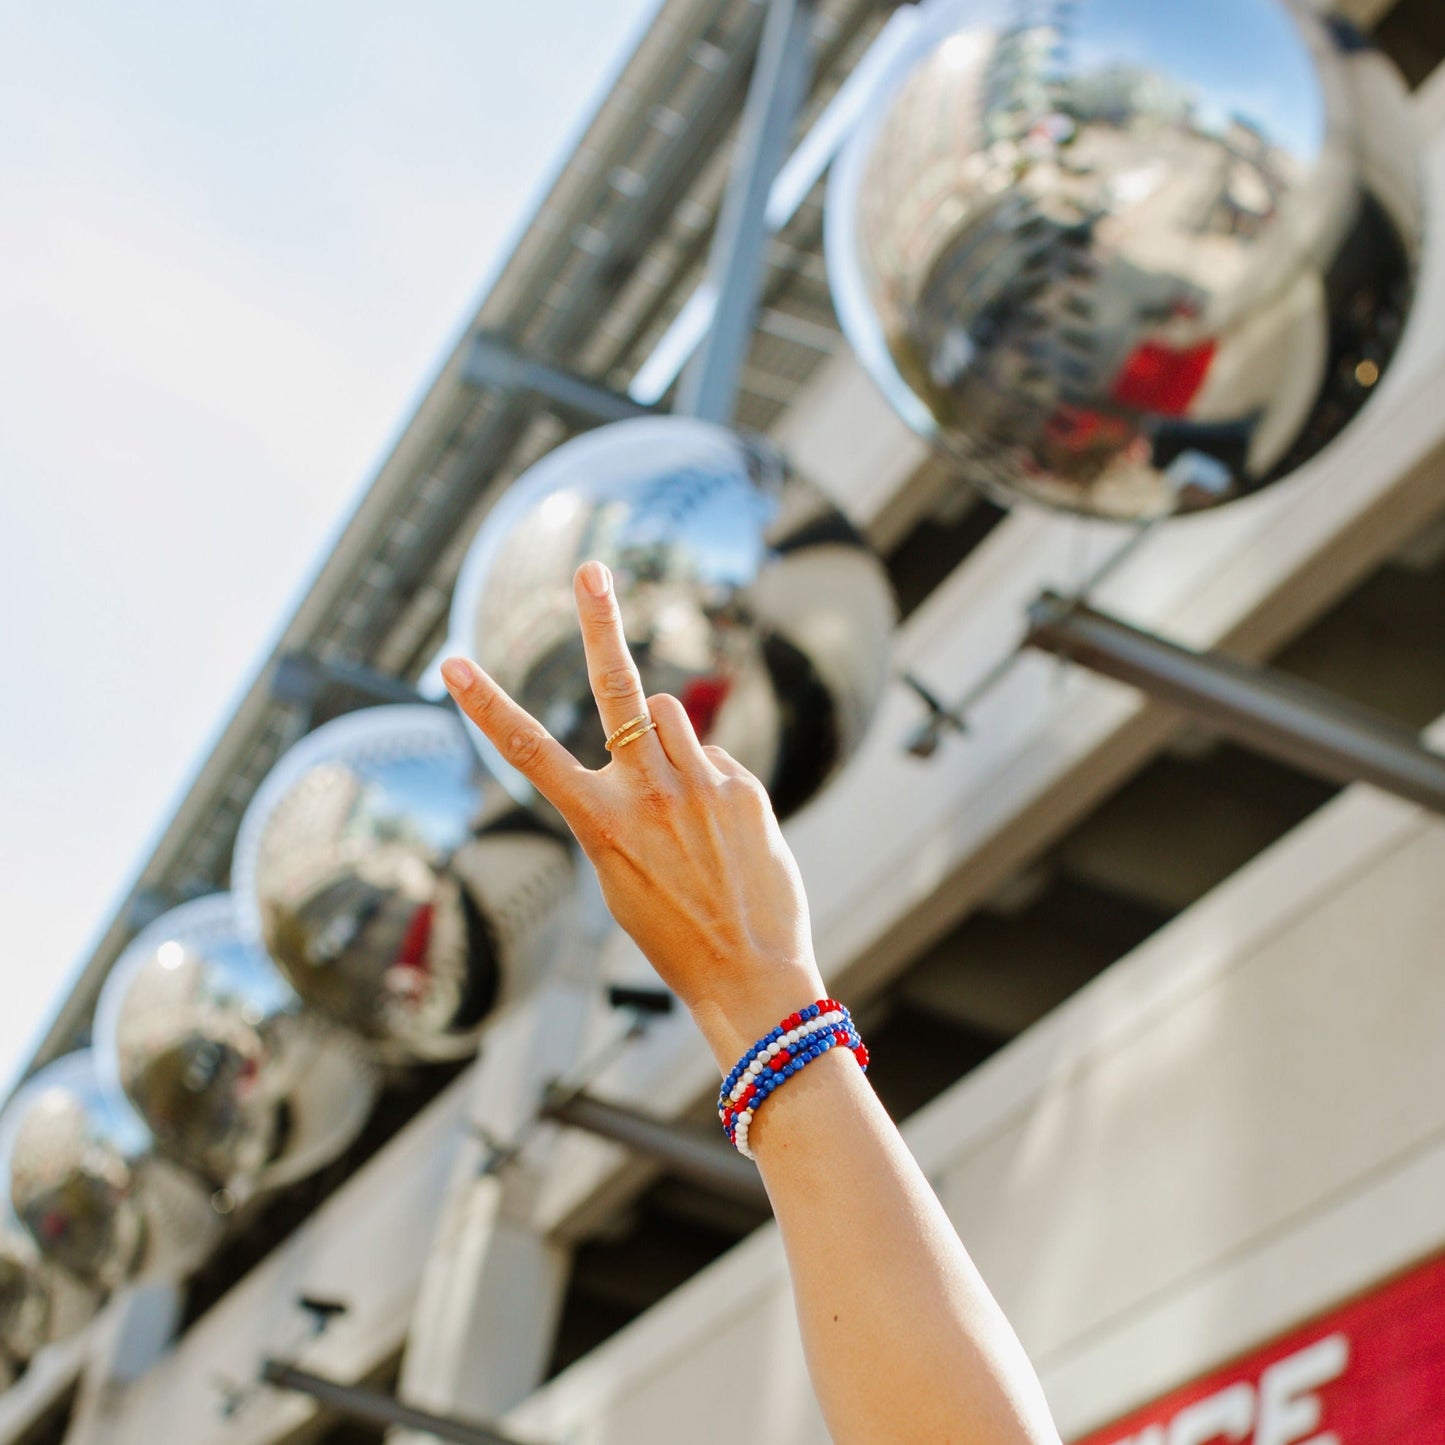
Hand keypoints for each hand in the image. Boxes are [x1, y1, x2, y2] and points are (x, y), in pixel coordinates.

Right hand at [440, 560, 825, 1071]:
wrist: (749, 974)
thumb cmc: (674, 932)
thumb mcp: (622, 875)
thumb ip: (628, 802)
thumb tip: (660, 742)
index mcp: (598, 824)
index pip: (528, 752)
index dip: (486, 705)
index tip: (452, 662)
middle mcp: (646, 794)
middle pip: (617, 689)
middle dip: (598, 624)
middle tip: (591, 570)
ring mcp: (699, 785)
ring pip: (668, 713)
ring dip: (663, 736)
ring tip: (678, 797)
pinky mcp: (742, 786)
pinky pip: (712, 754)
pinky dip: (708, 778)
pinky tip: (721, 832)